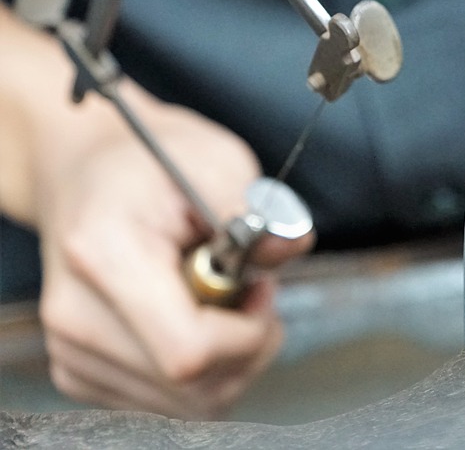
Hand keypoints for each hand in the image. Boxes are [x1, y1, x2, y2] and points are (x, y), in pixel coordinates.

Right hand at [33, 89, 312, 417]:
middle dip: (248, 346)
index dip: (248, 333)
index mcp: (104, 255)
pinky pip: (165, 404)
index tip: (260, 287)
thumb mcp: (215, 160)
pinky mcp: (78, 371)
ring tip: (224, 297)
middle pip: (193, 387)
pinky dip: (200, 372)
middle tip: (251, 288)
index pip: (189, 351)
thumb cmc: (152, 161)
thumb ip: (255, 209)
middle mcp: (75, 315)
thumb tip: (291, 246)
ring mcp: (71, 350)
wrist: (85, 171)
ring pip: (186, 405)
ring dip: (229, 360)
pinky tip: (195, 317)